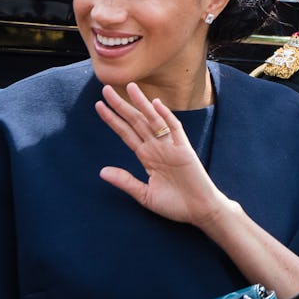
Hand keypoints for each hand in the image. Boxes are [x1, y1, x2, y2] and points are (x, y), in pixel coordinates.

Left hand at [96, 82, 231, 226]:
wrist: (200, 211)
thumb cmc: (175, 205)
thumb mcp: (145, 195)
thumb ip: (125, 182)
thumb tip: (101, 171)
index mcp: (147, 157)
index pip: (126, 133)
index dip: (113, 120)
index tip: (99, 106)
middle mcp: (157, 148)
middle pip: (136, 122)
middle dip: (121, 106)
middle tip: (106, 89)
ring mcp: (171, 146)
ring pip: (153, 120)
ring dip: (141, 104)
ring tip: (129, 87)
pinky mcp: (185, 149)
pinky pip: (175, 129)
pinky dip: (166, 115)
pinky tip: (155, 103)